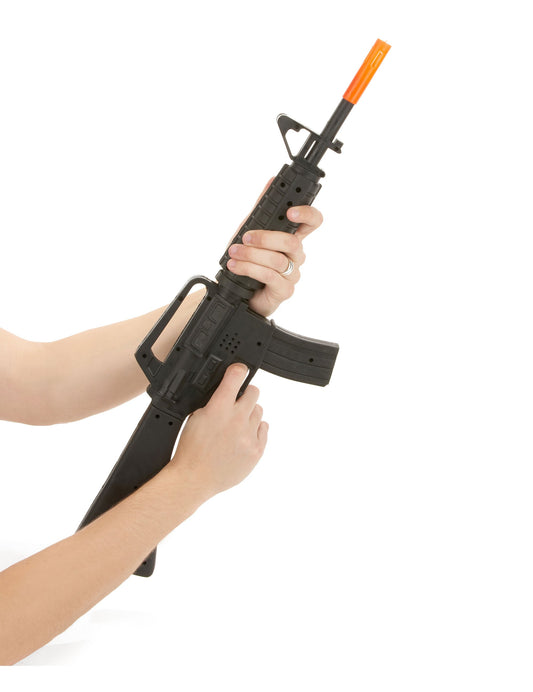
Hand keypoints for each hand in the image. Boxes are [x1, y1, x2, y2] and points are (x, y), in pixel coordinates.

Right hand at [168, 364, 267, 498]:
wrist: (194, 479)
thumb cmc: (191, 450)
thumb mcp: (195, 417)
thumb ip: (214, 402)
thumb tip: (227, 391)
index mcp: (218, 409)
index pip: (236, 377)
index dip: (238, 371)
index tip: (239, 370)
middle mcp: (237, 420)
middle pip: (253, 392)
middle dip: (245, 394)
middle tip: (236, 402)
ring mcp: (249, 436)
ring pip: (259, 411)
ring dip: (249, 414)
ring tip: (236, 425)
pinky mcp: (257, 450)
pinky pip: (264, 428)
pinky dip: (255, 430)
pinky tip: (243, 436)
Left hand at [226, 180, 323, 316]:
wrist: (237, 291)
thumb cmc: (249, 261)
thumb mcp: (250, 230)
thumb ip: (261, 209)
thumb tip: (271, 182)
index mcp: (292, 237)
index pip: (313, 222)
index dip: (307, 214)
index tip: (290, 212)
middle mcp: (296, 256)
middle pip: (292, 242)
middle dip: (265, 238)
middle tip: (245, 237)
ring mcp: (292, 274)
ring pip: (278, 260)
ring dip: (251, 255)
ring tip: (234, 253)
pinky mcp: (284, 291)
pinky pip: (270, 276)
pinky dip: (249, 269)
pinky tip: (235, 266)